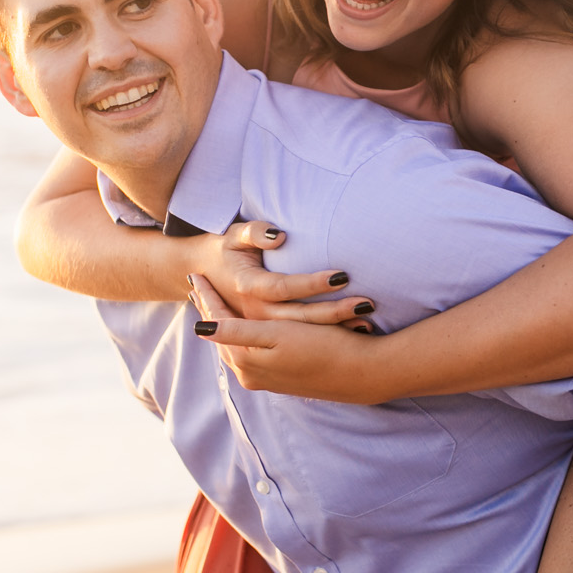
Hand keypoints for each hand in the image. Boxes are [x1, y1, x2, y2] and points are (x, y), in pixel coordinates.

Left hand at [188, 274, 390, 403]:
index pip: (218, 322)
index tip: (196, 274)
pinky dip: (241, 335)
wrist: (364, 375)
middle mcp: (251, 373)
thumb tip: (201, 328)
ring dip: (225, 323)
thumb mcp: (278, 336)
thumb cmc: (325, 348)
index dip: (207, 297)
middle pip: (223, 335)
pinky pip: (250, 353)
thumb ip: (238, 332)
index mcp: (247, 359)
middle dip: (211, 309)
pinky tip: (245, 329)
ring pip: (235, 345)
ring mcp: (265, 379)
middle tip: (197, 285)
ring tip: (214, 304)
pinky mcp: (281, 379)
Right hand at [193, 221, 362, 325]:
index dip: (313, 283)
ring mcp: (262, 328)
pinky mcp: (269, 337)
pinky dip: (327, 337)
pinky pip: (300, 340)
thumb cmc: (227, 251)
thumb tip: (278, 236)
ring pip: (302, 332)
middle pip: (299, 316)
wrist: (204, 279)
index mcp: (248, 287)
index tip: (342, 275)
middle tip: (367, 303)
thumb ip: (254, 232)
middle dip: (334, 311)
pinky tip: (354, 333)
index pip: (284, 287)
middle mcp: (254, 313)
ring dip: (335, 328)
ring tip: (367, 322)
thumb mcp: (234, 236)